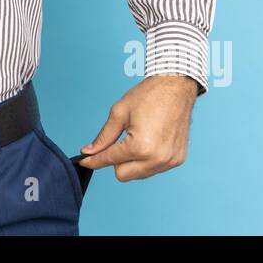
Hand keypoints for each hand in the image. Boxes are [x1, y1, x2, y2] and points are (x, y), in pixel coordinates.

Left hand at [77, 74, 198, 181]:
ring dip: (131, 162)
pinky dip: (147, 160)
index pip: (109, 160)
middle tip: (117, 142)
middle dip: (115, 161)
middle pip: (122, 175)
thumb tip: (89, 151)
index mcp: (140, 147)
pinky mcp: (177, 160)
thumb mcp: (119, 113)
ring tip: (136, 138)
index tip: (85, 161)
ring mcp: (169, 161)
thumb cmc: (150, 95)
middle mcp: (157, 158)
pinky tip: (149, 142)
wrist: (176, 87)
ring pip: (138, 174)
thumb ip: (103, 137)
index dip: (94, 160)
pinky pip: (154, 169)